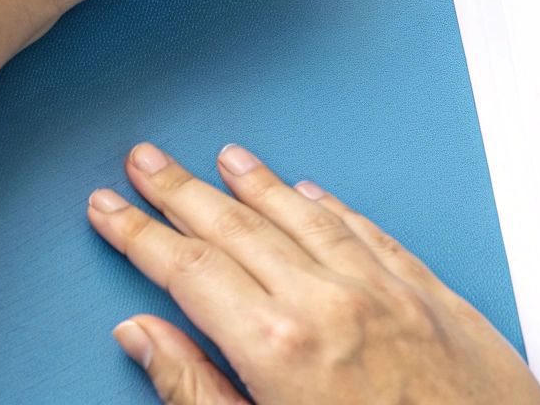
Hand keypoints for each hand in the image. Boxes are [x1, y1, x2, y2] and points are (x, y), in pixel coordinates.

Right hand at [87, 143, 539, 404]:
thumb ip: (196, 391)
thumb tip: (143, 338)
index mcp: (279, 347)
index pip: (188, 269)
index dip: (139, 234)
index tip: (108, 208)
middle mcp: (331, 304)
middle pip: (238, 229)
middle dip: (182, 191)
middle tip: (146, 159)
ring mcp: (386, 293)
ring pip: (306, 217)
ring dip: (258, 184)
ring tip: (223, 159)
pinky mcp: (431, 297)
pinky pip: (371, 233)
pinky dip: (334, 208)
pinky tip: (313, 193)